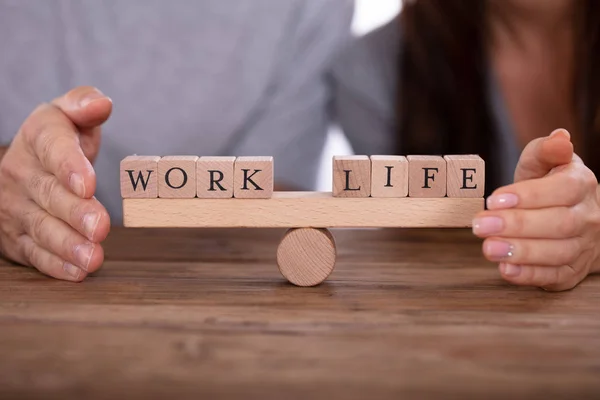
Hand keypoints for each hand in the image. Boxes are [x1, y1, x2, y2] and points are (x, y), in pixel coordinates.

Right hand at [0, 86, 111, 280]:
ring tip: (93, 257)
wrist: (26, 167)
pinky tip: (77, 272)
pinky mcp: (15, 236)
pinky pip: (34, 253)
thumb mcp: (68, 116)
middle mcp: (20, 171)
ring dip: (68, 245)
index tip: (87, 183)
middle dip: (75, 213)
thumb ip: (84, 105)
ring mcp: (15, 206)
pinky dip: (56, 265)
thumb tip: (102, 103)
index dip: (69, 165)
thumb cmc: (59, 140)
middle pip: (49, 194)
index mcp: (38, 135)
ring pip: (41, 227)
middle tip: (100, 227)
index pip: (51, 147)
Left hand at [473, 129, 599, 290]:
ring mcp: (583, 246)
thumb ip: (545, 150)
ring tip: (488, 248)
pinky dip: (530, 275)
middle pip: (558, 223)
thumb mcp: (544, 162)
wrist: (573, 215)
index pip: (562, 190)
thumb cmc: (548, 184)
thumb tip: (559, 137)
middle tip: (480, 225)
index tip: (493, 199)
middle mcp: (587, 217)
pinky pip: (555, 276)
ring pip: (558, 253)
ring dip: (521, 252)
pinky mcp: (572, 271)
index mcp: (581, 184)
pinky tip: (506, 269)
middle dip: (516, 225)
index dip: (528, 196)